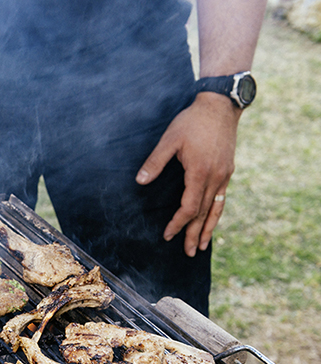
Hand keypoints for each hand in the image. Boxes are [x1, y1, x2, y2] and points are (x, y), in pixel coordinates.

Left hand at [135, 93, 241, 256]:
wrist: (220, 106)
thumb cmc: (192, 121)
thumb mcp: (170, 139)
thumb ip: (155, 162)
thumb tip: (140, 181)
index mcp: (200, 172)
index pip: (189, 207)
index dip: (178, 223)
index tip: (168, 235)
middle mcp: (216, 177)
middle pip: (204, 213)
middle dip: (194, 234)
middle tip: (188, 253)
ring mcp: (224, 175)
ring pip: (216, 208)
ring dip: (209, 228)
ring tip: (203, 246)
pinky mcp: (228, 170)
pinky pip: (222, 198)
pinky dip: (216, 213)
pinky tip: (212, 221)